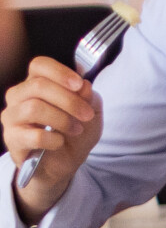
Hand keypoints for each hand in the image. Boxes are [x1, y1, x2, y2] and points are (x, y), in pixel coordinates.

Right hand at [2, 57, 102, 210]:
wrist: (65, 162)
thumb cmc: (74, 132)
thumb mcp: (91, 112)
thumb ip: (88, 97)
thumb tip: (84, 85)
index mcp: (36, 84)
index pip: (39, 65)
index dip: (60, 72)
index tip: (79, 84)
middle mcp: (19, 97)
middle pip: (38, 86)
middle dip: (69, 100)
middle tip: (86, 115)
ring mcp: (12, 117)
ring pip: (34, 108)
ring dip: (62, 119)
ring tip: (76, 129)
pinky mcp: (12, 139)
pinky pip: (33, 135)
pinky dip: (53, 139)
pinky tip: (59, 142)